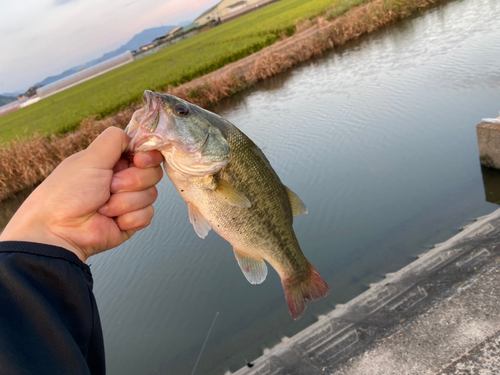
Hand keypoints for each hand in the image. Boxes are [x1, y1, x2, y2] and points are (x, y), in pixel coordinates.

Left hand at [0, 127, 162, 261]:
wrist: (60, 230)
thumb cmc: (67, 193)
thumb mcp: (90, 158)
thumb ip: (114, 140)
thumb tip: (131, 136)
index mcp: (113, 162)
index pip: (145, 153)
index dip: (147, 156)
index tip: (139, 161)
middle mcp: (123, 180)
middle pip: (152, 173)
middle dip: (133, 181)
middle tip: (110, 187)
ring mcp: (128, 201)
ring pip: (151, 194)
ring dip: (126, 202)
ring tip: (104, 207)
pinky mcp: (132, 221)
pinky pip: (147, 214)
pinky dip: (130, 217)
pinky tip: (112, 220)